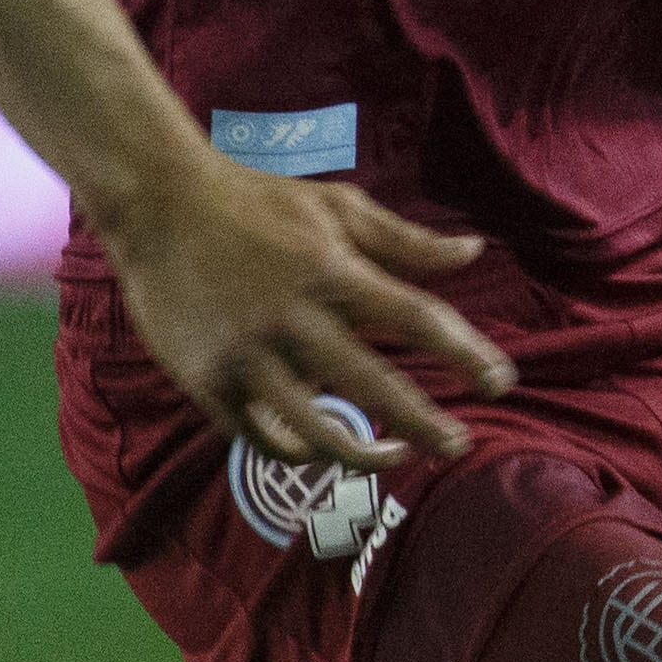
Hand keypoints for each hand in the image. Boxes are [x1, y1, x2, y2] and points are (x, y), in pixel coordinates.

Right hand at [98, 152, 515, 471]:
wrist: (161, 206)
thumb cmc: (260, 203)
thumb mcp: (338, 206)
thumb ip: (407, 240)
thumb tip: (473, 253)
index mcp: (333, 272)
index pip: (416, 320)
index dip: (464, 354)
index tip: (501, 382)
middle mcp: (292, 320)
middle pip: (371, 386)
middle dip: (422, 424)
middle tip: (458, 446)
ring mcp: (245, 357)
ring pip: (311, 432)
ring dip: (359, 455)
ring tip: (393, 458)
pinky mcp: (205, 381)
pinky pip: (259, 436)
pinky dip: (295, 449)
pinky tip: (324, 447)